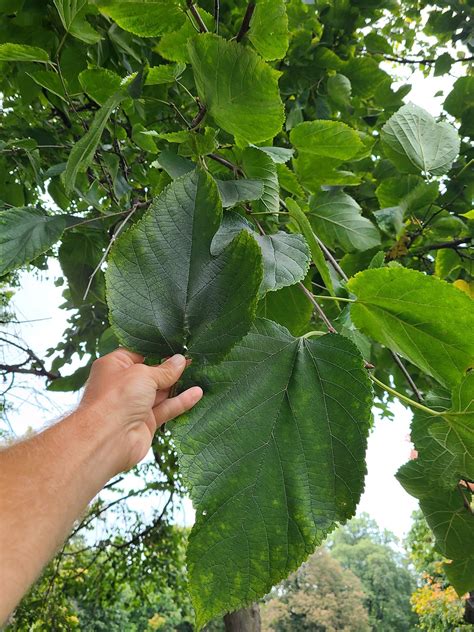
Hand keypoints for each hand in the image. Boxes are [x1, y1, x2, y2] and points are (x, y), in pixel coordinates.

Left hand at [79, 348, 202, 473]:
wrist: (107, 439)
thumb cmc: (116, 399)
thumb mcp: (143, 374)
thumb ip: (164, 369)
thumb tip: (179, 361)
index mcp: (114, 366)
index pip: (137, 353)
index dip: (156, 349)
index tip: (176, 345)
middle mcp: (123, 384)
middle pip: (151, 372)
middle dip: (170, 367)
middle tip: (192, 358)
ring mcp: (134, 404)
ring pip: (160, 391)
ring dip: (178, 384)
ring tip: (198, 371)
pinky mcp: (146, 421)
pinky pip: (166, 408)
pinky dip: (181, 401)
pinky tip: (197, 393)